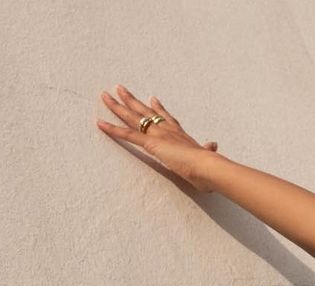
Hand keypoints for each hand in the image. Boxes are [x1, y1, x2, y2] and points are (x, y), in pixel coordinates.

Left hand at [96, 85, 219, 191]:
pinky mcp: (151, 144)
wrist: (208, 166)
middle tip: (120, 88)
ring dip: (117, 106)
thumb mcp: (208, 156)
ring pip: (132, 117)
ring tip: (104, 95)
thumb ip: (208, 151)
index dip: (159, 108)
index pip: (166, 118)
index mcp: (180, 134)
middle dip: (131, 100)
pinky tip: (100, 123)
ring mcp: (158, 134)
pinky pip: (128, 134)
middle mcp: (167, 129)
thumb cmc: (209, 167)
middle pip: (145, 111)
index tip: (152, 99)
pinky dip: (113, 129)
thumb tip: (214, 146)